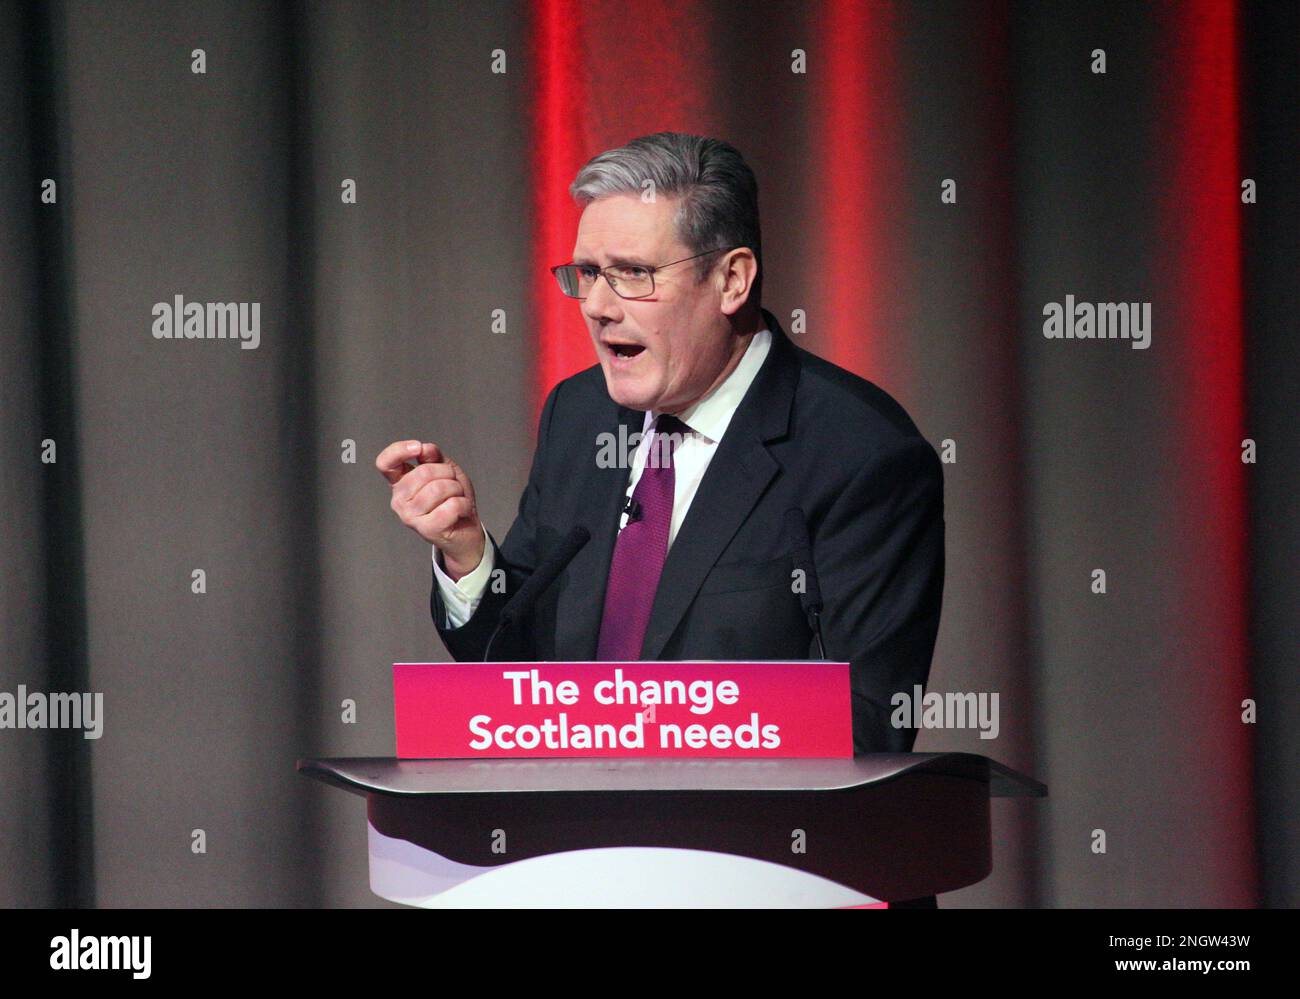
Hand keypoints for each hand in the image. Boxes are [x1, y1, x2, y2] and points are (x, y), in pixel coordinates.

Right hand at [376, 439, 484, 577]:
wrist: (465, 531)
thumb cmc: (452, 500)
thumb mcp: (445, 471)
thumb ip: (434, 457)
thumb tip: (425, 449)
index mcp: (400, 483)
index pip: (385, 463)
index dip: (399, 450)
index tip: (418, 448)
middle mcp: (399, 500)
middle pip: (424, 472)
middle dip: (448, 473)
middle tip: (452, 484)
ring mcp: (410, 516)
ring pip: (439, 488)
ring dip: (457, 490)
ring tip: (456, 498)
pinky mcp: (426, 529)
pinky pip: (451, 505)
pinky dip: (463, 504)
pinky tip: (460, 510)